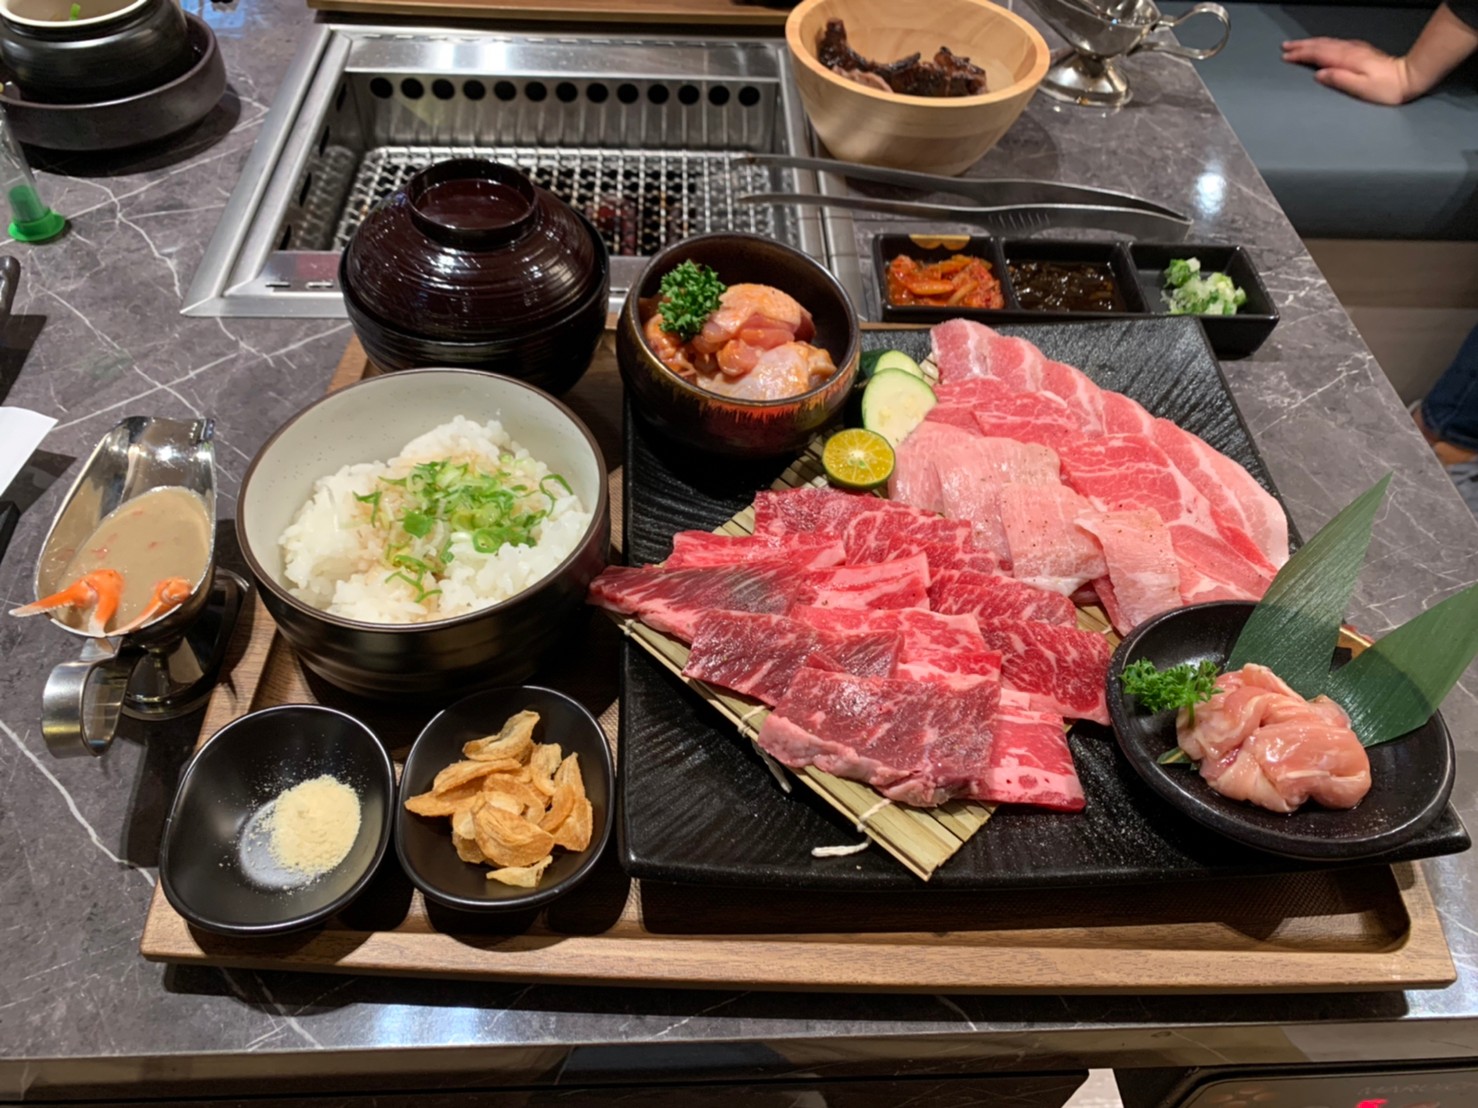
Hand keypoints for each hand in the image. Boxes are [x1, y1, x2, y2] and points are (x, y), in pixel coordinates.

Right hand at [1281, 37, 1414, 103]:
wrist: (1410, 76)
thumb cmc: (1388, 88)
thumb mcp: (1362, 88)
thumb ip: (1339, 80)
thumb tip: (1319, 74)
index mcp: (1347, 60)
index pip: (1318, 55)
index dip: (1301, 55)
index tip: (1286, 56)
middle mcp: (1350, 52)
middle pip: (1321, 46)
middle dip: (1302, 46)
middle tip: (1286, 46)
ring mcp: (1356, 50)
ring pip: (1328, 43)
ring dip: (1311, 43)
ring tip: (1298, 45)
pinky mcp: (1362, 52)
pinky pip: (1336, 44)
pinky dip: (1324, 44)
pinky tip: (1322, 45)